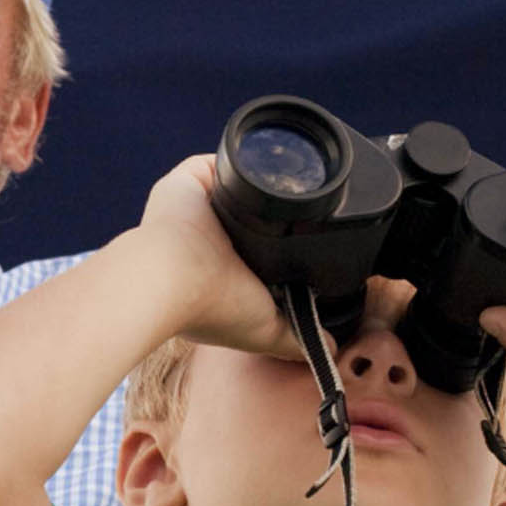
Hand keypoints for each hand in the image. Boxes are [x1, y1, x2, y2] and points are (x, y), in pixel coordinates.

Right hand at [139, 155, 302, 360]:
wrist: (172, 275)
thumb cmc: (212, 306)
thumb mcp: (265, 330)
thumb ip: (298, 337)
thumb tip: (332, 346)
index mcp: (219, 271)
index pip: (258, 252)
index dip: (281, 249)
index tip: (307, 245)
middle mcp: (207, 237)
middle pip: (250, 217)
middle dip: (276, 214)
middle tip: (306, 214)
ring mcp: (197, 208)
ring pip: (238, 188)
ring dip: (262, 184)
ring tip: (295, 184)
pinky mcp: (189, 180)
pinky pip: (222, 161)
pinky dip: (242, 159)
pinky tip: (268, 163)